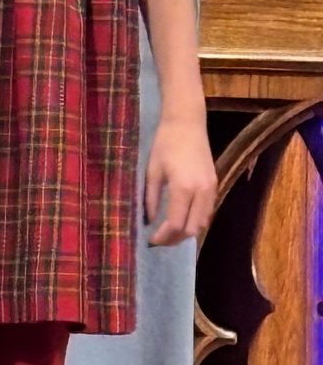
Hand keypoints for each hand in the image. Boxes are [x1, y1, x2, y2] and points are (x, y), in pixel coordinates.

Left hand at [144, 114, 217, 244]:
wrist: (187, 123)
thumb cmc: (164, 144)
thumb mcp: (152, 171)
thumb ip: (150, 198)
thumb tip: (148, 220)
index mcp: (183, 188)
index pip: (175, 224)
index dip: (163, 236)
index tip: (151, 240)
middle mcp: (201, 192)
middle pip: (192, 229)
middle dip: (175, 239)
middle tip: (159, 240)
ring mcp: (211, 189)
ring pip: (202, 223)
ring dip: (187, 232)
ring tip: (169, 233)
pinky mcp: (215, 184)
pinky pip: (207, 211)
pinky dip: (195, 221)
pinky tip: (182, 219)